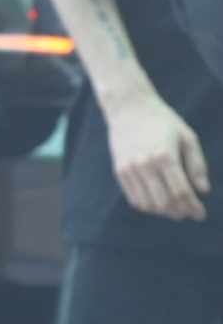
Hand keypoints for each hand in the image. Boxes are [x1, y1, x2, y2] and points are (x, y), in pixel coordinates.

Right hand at [105, 91, 210, 220]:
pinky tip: (158, 203)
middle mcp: (145, 165)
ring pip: (148, 204)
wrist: (128, 108)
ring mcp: (130, 169)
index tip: (201, 214)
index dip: (193, 207)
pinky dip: (148, 207)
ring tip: (175, 210)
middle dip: (180, 213)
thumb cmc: (162, 121)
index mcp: (165, 155)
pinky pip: (134, 199)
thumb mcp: (187, 136)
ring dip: (164, 212)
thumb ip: (197, 164)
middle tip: (189, 213)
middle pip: (164, 202)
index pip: (181, 191)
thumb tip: (203, 190)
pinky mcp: (120, 172)